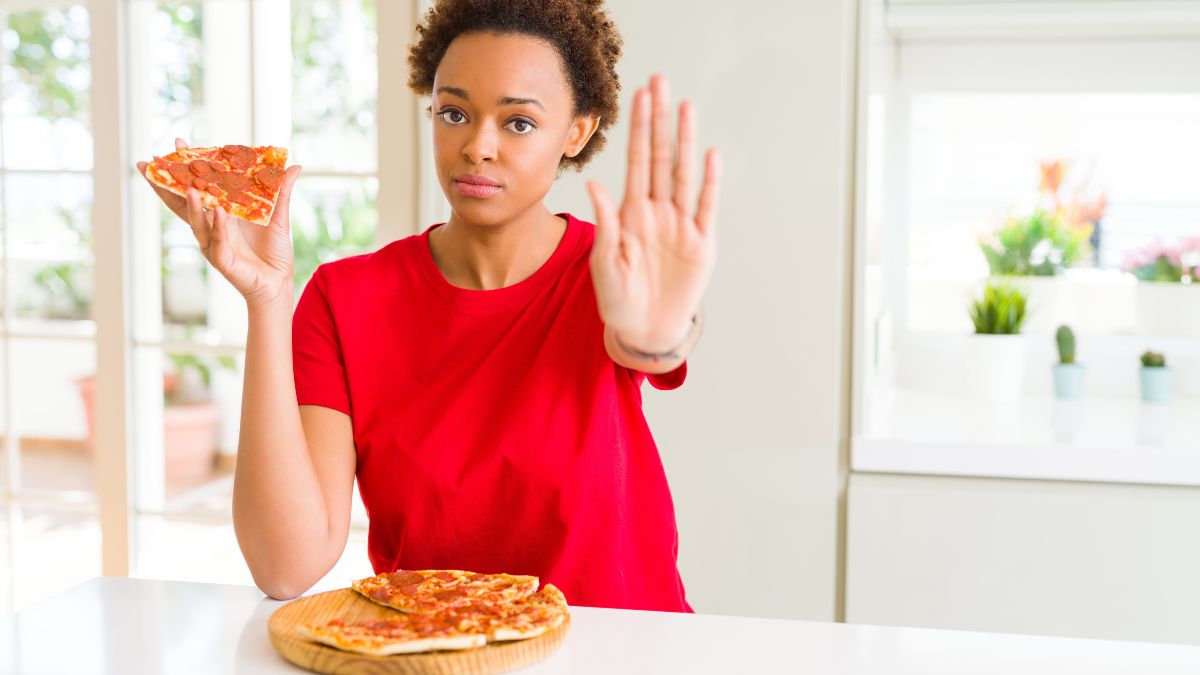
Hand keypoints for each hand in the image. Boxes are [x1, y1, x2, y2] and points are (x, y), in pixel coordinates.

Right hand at [137, 138, 301, 306]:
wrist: (278, 282)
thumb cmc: (274, 251)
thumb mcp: (279, 217)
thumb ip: (281, 192)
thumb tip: (294, 167)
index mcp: (221, 212)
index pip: (200, 186)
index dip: (188, 168)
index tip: (178, 143)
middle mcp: (211, 225)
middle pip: (183, 202)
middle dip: (167, 182)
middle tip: (153, 162)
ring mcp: (212, 242)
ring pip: (196, 222)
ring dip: (191, 204)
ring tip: (190, 187)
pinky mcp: (221, 260)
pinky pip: (217, 241)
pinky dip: (217, 227)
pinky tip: (218, 212)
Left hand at [587, 75, 721, 351]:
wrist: (644, 330)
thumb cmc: (619, 299)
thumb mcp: (604, 263)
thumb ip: (605, 224)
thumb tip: (594, 185)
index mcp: (632, 212)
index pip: (636, 161)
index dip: (639, 129)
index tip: (640, 96)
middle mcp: (658, 211)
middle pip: (661, 158)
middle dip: (660, 121)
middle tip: (661, 83)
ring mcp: (681, 225)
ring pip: (684, 175)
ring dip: (685, 141)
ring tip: (687, 108)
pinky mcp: (701, 245)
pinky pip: (705, 208)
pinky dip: (708, 183)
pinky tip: (709, 156)